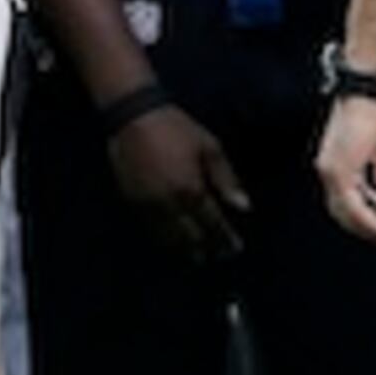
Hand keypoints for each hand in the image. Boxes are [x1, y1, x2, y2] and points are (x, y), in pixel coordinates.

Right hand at [104, 101, 248, 262]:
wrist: (133, 116)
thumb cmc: (176, 128)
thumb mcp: (209, 147)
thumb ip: (226, 179)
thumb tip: (244, 207)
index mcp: (191, 190)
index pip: (213, 223)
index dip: (225, 238)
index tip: (235, 249)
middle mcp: (170, 205)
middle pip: (191, 236)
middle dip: (207, 248)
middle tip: (218, 257)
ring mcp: (148, 206)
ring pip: (169, 238)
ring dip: (185, 249)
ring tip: (198, 257)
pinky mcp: (132, 203)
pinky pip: (151, 229)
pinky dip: (164, 239)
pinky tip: (172, 242)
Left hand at [318, 95, 375, 243]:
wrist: (372, 91)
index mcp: (338, 166)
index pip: (349, 205)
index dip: (372, 220)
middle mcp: (329, 170)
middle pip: (347, 215)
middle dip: (374, 228)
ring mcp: (331, 171)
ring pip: (349, 215)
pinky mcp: (339, 170)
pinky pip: (354, 206)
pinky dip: (373, 220)